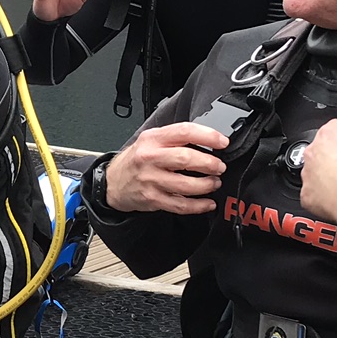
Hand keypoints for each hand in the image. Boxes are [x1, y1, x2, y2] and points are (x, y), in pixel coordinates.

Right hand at [102, 122, 230, 214]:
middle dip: (210, 163)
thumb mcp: (151, 140)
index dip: (208, 136)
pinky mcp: (152, 199)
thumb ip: (175, 138)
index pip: (184, 132)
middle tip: (220, 167)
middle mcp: (150, 158)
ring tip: (214, 183)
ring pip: (185, 184)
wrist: (113, 182)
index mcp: (153, 139)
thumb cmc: (136, 160)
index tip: (223, 142)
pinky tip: (208, 203)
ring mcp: (150, 180)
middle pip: (186, 158)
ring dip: (207, 185)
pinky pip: (180, 205)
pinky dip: (198, 206)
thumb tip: (208, 140)